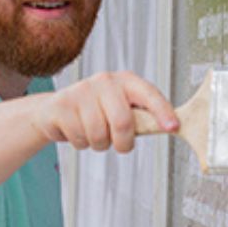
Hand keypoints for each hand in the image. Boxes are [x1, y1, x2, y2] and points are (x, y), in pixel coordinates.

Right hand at [33, 71, 178, 153]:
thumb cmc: (95, 112)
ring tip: (93, 133)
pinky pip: (79, 138)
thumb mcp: (121, 109)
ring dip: (98, 144)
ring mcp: (81, 91)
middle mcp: (104, 81)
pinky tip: (76, 130)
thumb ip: (143, 118)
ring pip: (98, 135)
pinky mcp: (62, 105)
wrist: (55, 110)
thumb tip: (171, 127)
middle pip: (123, 122)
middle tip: (120, 145)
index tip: (172, 127)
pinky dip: (80, 143)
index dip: (162, 111)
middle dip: (123, 143)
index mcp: (125, 81)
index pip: (148, 94)